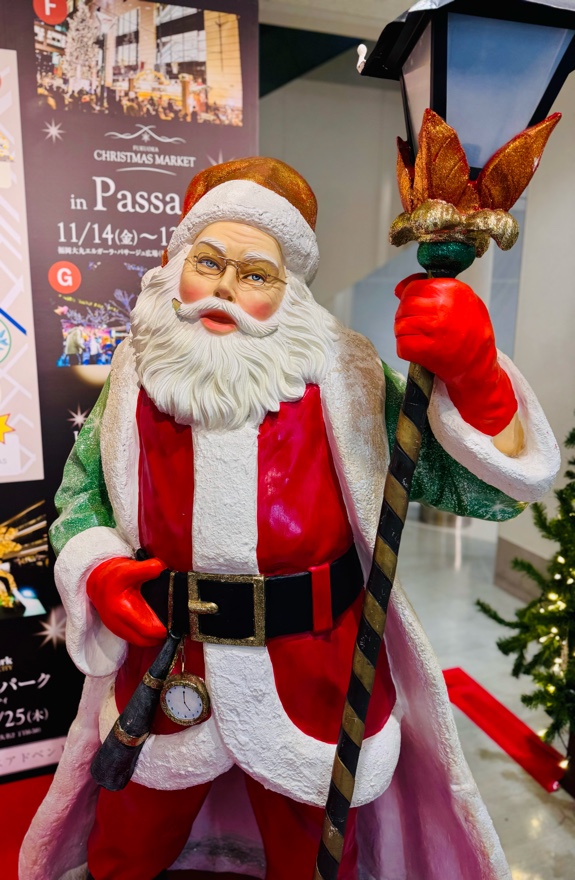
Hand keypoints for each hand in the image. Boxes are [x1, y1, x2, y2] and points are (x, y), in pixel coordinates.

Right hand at [87, 556, 166, 646]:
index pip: (147, 631)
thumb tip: (160, 568)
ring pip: (139, 642)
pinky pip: (133, 638)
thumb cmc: (113, 576)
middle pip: (144, 641)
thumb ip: (146, 568)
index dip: (162, 631)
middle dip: (159, 637)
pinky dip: (144, 637)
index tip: (173, 625)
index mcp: (122, 610)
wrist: (96, 581)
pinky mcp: (116, 629)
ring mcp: (116, 628)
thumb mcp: (129, 568)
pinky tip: (153, 628)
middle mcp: (117, 623)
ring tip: (164, 629)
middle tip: (172, 628)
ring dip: (152, 639)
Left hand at [394, 274, 516, 435]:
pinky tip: (417, 350)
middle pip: (405, 306)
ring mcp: (434, 329)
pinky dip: (405, 349)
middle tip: (415, 326)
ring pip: (400, 325)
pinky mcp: (427, 350)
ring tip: (417, 338)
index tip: (414, 306)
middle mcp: (442, 307)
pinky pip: (401, 344)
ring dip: (404, 333)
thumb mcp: (463, 300)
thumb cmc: (473, 332)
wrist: (479, 366)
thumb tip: (399, 288)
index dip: (409, 297)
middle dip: (405, 316)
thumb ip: (432, 289)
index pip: (414, 287)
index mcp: (452, 290)